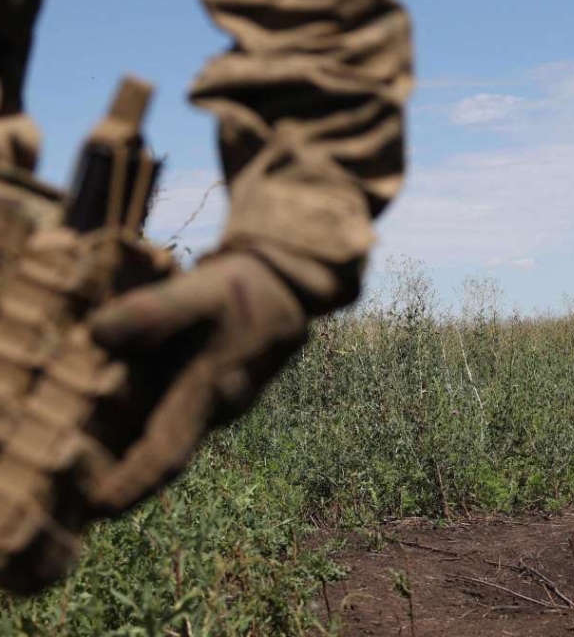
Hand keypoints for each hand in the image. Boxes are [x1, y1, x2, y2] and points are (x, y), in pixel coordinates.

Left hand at [87, 252, 307, 513]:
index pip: (166, 455)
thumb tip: (93, 335)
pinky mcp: (213, 391)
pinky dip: (139, 418)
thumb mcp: (199, 292)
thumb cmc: (243, 289)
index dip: (131, 486)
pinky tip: (105, 406)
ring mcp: (217, 404)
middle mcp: (214, 410)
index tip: (94, 512)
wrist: (288, 285)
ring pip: (166, 433)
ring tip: (72, 447)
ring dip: (125, 445)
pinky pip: (174, 414)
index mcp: (209, 393)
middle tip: (63, 483)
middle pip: (159, 452)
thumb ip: (151, 313)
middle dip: (116, 472)